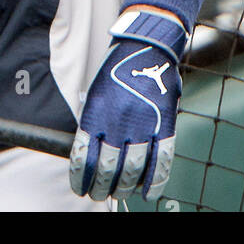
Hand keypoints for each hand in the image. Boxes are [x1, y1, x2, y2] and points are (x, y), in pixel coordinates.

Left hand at [69, 9, 185, 201]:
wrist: (145, 48)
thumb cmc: (115, 72)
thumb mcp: (95, 94)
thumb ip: (93, 124)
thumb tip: (89, 157)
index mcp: (95, 113)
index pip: (83, 157)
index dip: (80, 178)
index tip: (79, 188)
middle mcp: (117, 122)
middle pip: (107, 169)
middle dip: (99, 187)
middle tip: (97, 195)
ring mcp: (143, 125)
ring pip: (132, 170)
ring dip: (123, 188)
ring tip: (117, 193)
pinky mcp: (164, 126)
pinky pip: (161, 162)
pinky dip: (154, 182)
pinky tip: (146, 193)